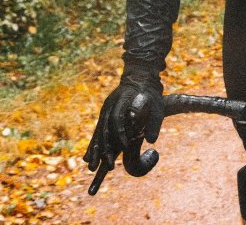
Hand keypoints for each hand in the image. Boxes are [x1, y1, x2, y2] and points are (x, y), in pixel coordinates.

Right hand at [83, 65, 163, 193]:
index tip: (125, 147)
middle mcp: (110, 105)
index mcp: (123, 100)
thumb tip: (151, 141)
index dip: (120, 133)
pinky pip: (97, 132)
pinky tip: (88, 158)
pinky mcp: (104, 115)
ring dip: (96, 150)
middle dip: (105, 148)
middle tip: (108, 165)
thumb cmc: (150, 93)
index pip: (117, 118)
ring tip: (92, 167)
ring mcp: (105, 110)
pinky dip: (93, 145)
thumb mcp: (157, 105)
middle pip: (105, 128)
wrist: (139, 78)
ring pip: (98, 132)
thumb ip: (154, 122)